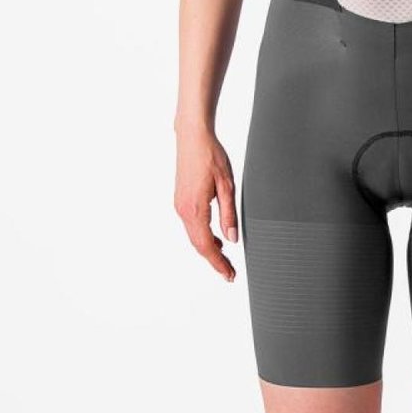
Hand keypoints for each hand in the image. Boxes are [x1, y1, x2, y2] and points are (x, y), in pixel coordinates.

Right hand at [174, 128, 237, 281]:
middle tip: (230, 272)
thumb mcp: (227, 185)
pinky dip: (203, 236)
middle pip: (198, 244)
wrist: (192, 137)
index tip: (229, 275)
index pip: (206, 245)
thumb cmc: (211, 156)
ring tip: (225, 258)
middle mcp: (183, 210)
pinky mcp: (181, 200)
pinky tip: (215, 236)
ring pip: (194, 236)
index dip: (218, 263)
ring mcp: (180, 205)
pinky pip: (191, 225)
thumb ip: (229, 214)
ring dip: (208, 248)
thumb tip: (232, 238)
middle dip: (214, 260)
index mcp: (195, 209)